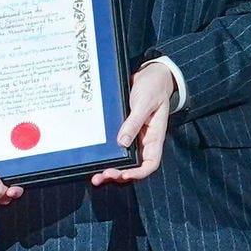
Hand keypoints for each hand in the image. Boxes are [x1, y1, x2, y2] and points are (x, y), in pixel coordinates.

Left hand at [90, 62, 177, 184]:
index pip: (150, 163)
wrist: (149, 74)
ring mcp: (134, 136)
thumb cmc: (153, 87)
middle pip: (133, 166)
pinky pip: (117, 146)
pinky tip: (96, 158)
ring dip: (110, 169)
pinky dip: (107, 154)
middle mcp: (144, 140)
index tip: (124, 174)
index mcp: (154, 136)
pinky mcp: (124, 130)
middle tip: (101, 176)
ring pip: (123, 159)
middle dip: (118, 174)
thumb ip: (134, 122)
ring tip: (96, 175)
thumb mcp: (144, 103)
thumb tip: (123, 142)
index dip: (138, 173)